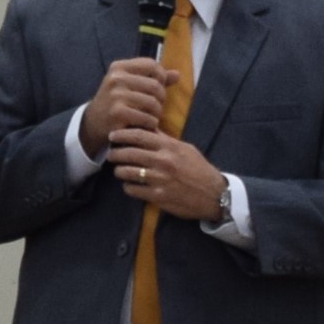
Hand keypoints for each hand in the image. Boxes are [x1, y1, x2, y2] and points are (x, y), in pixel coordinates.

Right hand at [86, 55, 171, 148]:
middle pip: (156, 86)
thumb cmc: (116, 101)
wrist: (93, 123)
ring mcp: (116, 96)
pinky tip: (144, 125)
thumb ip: (153, 79)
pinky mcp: (118, 113)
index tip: (159, 87)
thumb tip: (177, 74)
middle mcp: (116, 78)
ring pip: (154, 104)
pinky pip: (148, 118)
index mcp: (119, 67)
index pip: (151, 65)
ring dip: (156, 114)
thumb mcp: (129, 85)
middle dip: (161, 99)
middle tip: (156, 106)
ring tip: (150, 116)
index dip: (161, 76)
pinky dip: (150, 124)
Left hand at [106, 129, 230, 222]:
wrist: (213, 194)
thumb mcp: (185, 148)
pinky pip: (133, 190)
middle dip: (115, 153)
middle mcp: (163, 161)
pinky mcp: (158, 196)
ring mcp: (159, 179)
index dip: (122, 134)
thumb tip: (148, 126)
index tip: (112, 136)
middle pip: (129, 153)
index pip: (139, 136)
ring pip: (127, 172)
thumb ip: (165, 139)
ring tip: (119, 171)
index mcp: (169, 147)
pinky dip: (128, 187)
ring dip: (119, 171)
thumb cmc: (199, 169)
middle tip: (110, 154)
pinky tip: (130, 185)